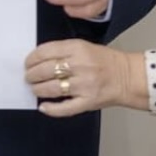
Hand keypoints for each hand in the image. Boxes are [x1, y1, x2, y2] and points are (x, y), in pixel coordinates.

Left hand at [24, 39, 147, 115]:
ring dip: (38, 89)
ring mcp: (84, 85)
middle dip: (32, 75)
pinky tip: (43, 107)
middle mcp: (80, 65)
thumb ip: (63, 50)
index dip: (32, 58)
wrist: (128, 76)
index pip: (46, 52)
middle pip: (45, 70)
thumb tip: (39, 59)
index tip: (27, 63)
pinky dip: (51, 109)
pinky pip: (65, 108)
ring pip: (52, 88)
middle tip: (28, 77)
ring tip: (35, 89)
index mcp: (77, 48)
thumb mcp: (84, 46)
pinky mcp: (88, 102)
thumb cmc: (105, 60)